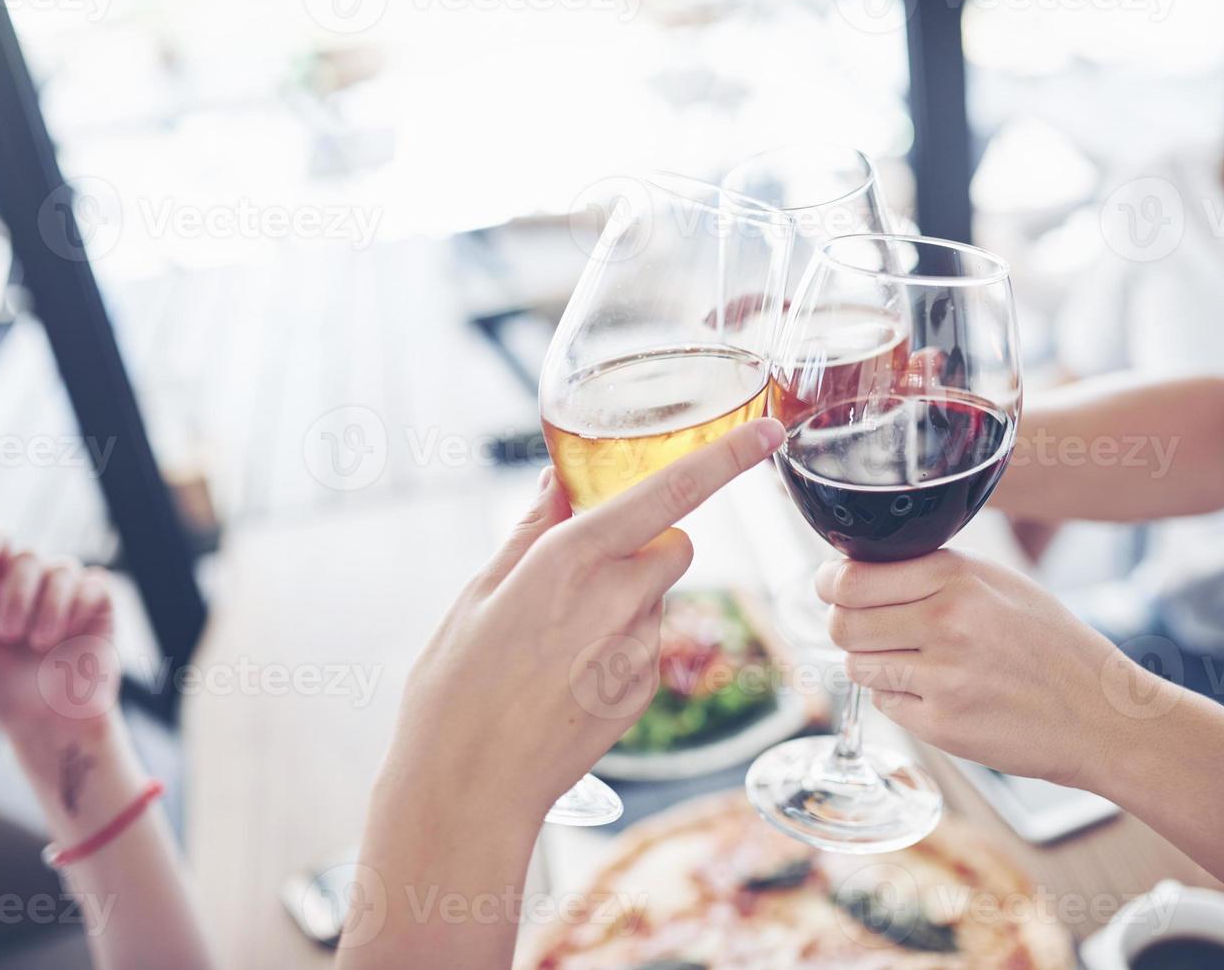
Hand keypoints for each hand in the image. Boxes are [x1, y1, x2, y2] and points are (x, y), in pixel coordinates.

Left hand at [0, 531, 118, 741]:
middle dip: (17, 592)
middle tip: (9, 635)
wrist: (51, 723)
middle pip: (27, 554)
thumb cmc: (4, 691)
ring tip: (41, 644)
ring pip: (62, 567)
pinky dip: (78, 608)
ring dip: (48, 607)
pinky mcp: (100, 606)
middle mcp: (32, 586)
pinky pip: (95, 582)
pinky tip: (70, 635)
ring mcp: (67, 595)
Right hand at [383, 417, 785, 823]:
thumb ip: (530, 531)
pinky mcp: (645, 691)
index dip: (727, 458)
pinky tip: (568, 674)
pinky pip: (647, 643)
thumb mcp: (477, 594)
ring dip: (627, 598)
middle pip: (676, 543)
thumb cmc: (455, 689)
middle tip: (584, 569)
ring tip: (557, 639)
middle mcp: (618, 599)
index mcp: (571, 560)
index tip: (768, 432)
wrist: (468, 790)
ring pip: (658, 596)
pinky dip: (619, 643)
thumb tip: (556, 479)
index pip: (670, 492)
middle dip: (645, 543)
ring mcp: (638, 651)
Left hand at [820, 549, 1155, 788]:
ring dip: (871, 664)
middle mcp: (946, 623)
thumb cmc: (1049, 644)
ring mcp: (942, 678)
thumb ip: (931, 570)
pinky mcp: (941, 726)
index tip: (833, 588)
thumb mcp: (999, 583)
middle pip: (842, 623)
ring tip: (914, 662)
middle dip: (844, 626)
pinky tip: (938, 693)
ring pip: (856, 665)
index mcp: (957, 577)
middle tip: (865, 628)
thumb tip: (854, 569)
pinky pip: (885, 704)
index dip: (832, 584)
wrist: (1102, 714)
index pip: (851, 577)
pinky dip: (899, 699)